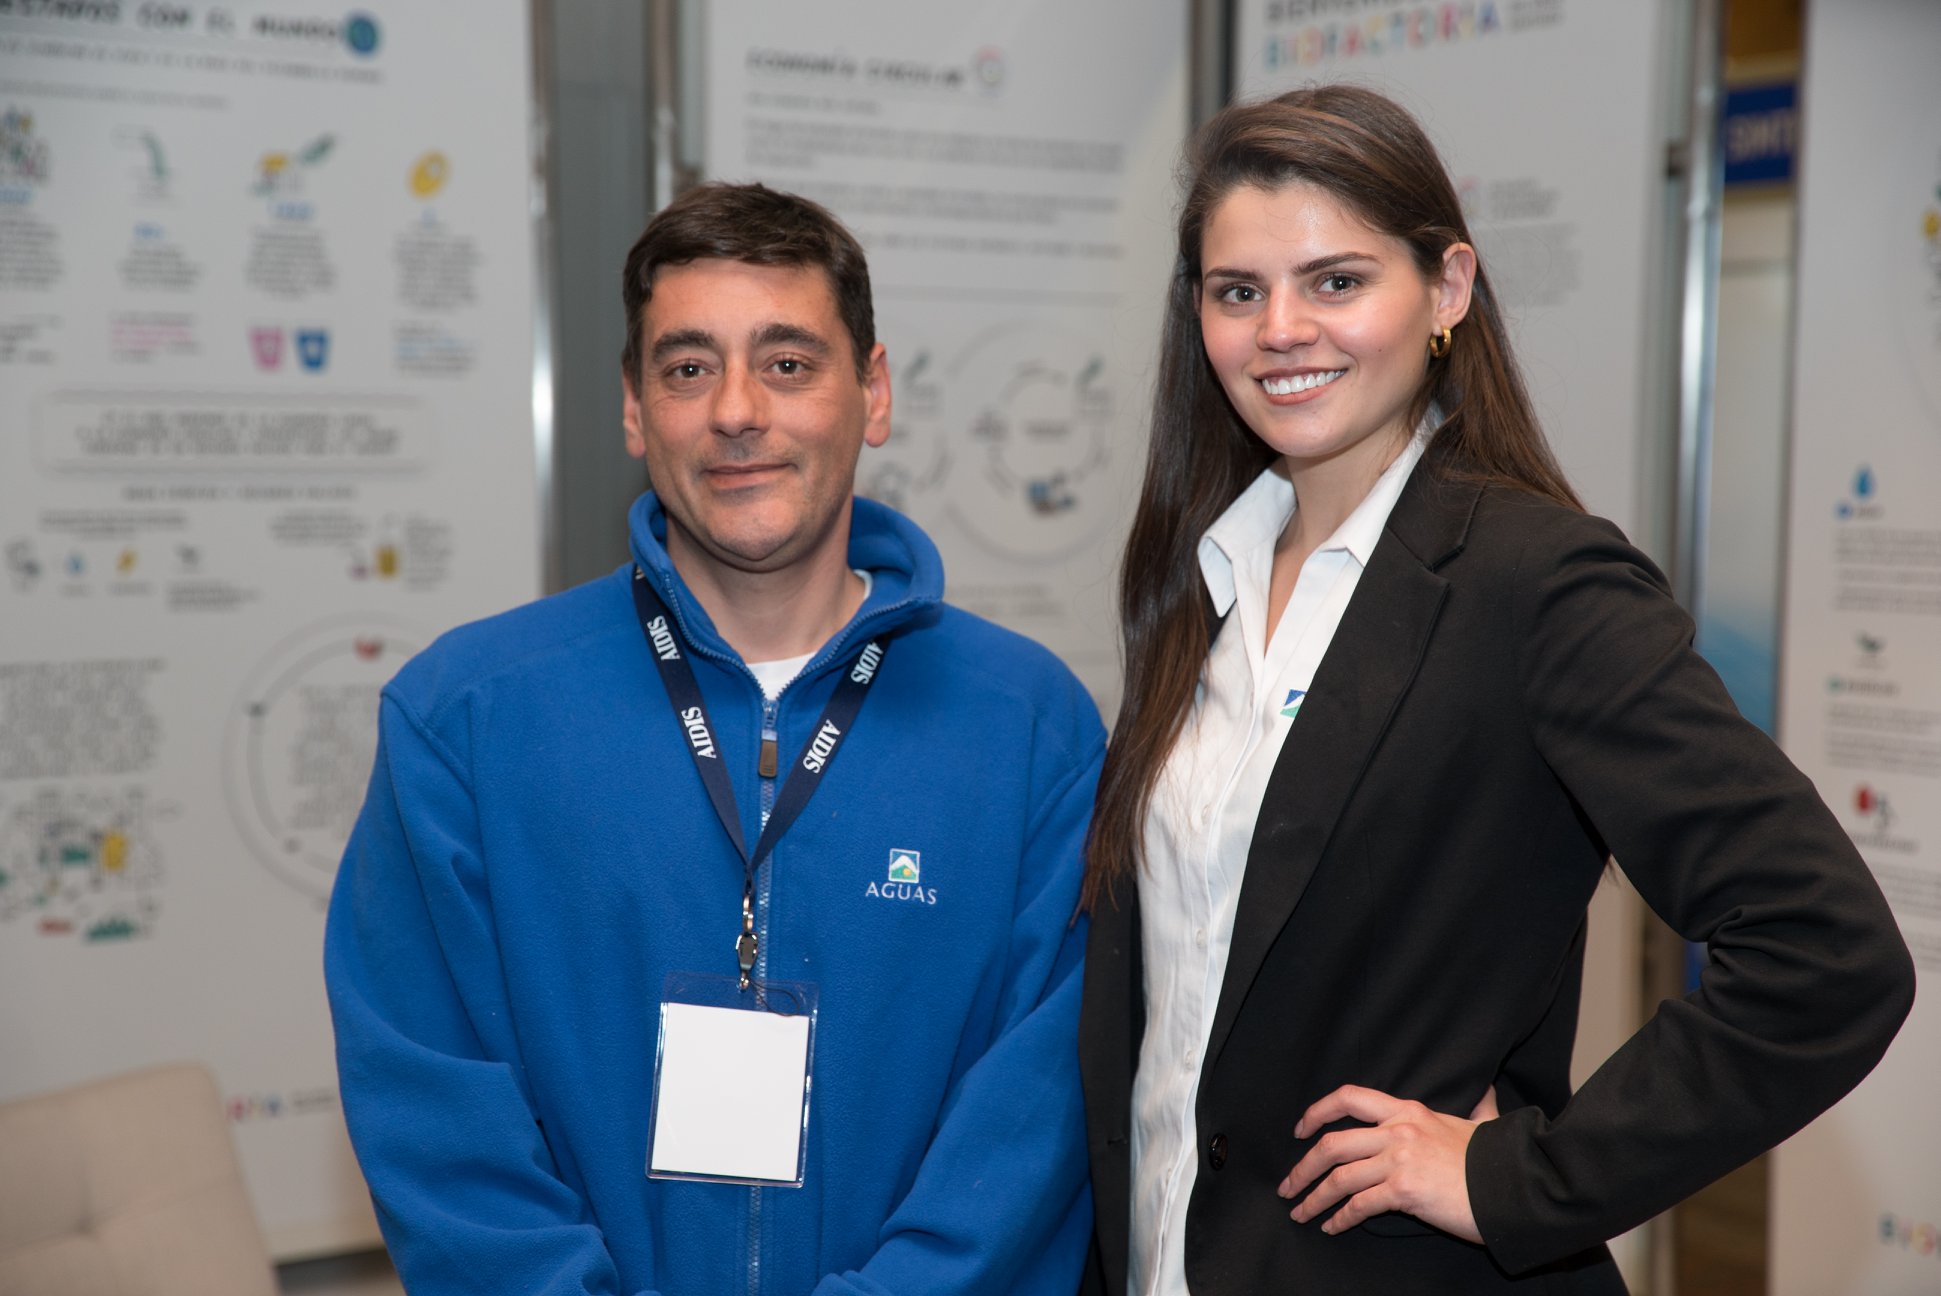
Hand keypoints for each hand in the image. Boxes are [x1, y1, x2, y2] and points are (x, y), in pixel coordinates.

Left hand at [1277, 1083, 1498, 1243]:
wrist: (1517, 1186)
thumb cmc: (1498, 1160)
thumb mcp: (1482, 1125)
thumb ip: (1478, 1109)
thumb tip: (1485, 1093)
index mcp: (1409, 1111)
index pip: (1350, 1097)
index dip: (1318, 1111)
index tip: (1300, 1129)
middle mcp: (1398, 1130)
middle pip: (1332, 1143)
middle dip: (1302, 1167)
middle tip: (1288, 1185)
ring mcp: (1399, 1159)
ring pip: (1338, 1177)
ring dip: (1313, 1197)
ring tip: (1301, 1212)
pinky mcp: (1405, 1190)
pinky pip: (1359, 1204)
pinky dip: (1340, 1218)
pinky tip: (1333, 1226)